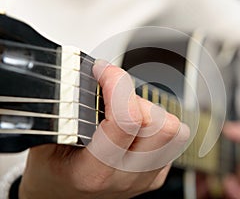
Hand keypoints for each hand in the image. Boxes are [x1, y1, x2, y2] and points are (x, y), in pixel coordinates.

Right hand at [19, 60, 189, 198]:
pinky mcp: (155, 177)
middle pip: (161, 124)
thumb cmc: (52, 171)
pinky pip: (173, 142)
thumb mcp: (45, 139)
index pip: (126, 119)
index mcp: (93, 172)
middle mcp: (126, 178)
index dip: (117, 84)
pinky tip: (134, 129)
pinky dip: (156, 127)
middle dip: (137, 100)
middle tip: (114, 98)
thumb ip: (67, 110)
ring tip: (127, 113)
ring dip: (152, 113)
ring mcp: (144, 178)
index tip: (103, 71)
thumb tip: (92, 74)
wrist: (59, 196)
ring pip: (174, 132)